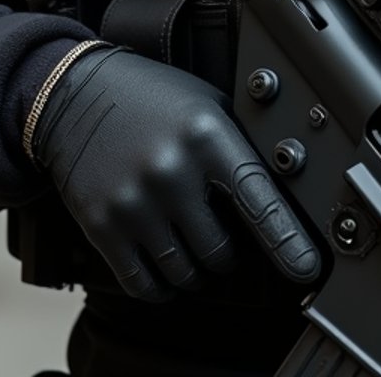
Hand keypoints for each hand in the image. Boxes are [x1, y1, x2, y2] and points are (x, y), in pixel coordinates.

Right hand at [32, 46, 319, 300]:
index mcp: (206, 135)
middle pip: (220, 250)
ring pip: (184, 273)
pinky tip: (165, 267)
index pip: (257, 199)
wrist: (75, 94)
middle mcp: (171, 171)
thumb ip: (239, 149)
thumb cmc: (152, 97)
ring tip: (191, 245)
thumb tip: (281, 201)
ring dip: (195, 271)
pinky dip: (161, 287)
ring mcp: (134, 202)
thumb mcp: (206, 105)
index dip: (285, 240)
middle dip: (227, 252)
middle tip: (220, 235)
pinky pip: (143, 285)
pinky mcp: (101, 225)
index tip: (305, 267)